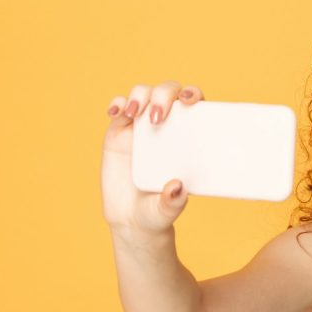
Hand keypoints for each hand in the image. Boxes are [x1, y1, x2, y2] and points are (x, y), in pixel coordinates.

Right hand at [100, 81, 204, 234]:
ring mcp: (142, 126)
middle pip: (168, 92)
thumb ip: (173, 201)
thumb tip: (178, 187)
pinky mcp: (119, 132)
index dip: (193, 94)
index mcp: (189, 138)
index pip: (196, 105)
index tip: (188, 101)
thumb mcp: (167, 209)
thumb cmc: (158, 211)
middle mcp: (168, 126)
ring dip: (139, 95)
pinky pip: (118, 108)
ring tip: (133, 112)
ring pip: (143, 94)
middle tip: (156, 116)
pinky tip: (115, 113)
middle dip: (163, 94)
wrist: (132, 219)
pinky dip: (117, 104)